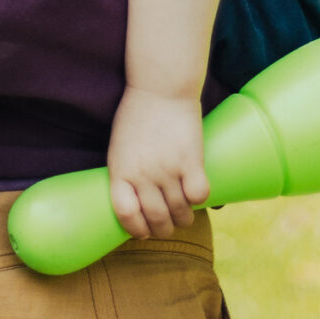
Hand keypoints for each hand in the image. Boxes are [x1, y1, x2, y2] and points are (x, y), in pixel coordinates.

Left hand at [107, 87, 208, 238]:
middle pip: (156, 219)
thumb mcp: (119, 147)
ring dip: (184, 218)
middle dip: (164, 229)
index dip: (136, 229)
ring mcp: (167, 169)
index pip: (126, 215)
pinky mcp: (191, 160)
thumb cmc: (137, 114)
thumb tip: (135, 198)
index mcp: (120, 172)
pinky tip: (196, 192)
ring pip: (180, 212)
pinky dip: (199, 199)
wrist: (160, 87)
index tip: (144, 231)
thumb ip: (125, 173)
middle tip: (169, 225)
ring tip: (185, 214)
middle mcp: (143, 175)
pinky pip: (199, 195)